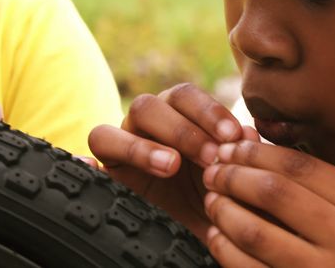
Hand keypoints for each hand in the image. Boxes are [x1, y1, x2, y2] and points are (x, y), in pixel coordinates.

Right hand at [88, 83, 258, 236]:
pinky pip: (85, 166)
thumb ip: (242, 158)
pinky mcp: (104, 179)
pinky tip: (92, 171)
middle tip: (210, 158)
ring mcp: (119, 153)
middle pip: (149, 105)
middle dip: (183, 129)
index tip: (235, 137)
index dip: (209, 111)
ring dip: (141, 146)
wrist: (197, 240)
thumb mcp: (234, 183)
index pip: (185, 96)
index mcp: (177, 118)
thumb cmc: (217, 204)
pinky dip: (84, 164)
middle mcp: (144, 131)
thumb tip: (250, 136)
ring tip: (170, 166)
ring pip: (113, 129)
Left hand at [202, 141, 334, 266]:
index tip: (232, 148)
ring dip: (224, 210)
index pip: (301, 166)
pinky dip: (224, 247)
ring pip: (255, 232)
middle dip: (234, 176)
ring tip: (213, 200)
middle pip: (275, 192)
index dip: (258, 154)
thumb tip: (253, 149)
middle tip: (214, 171)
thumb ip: (321, 187)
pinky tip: (217, 235)